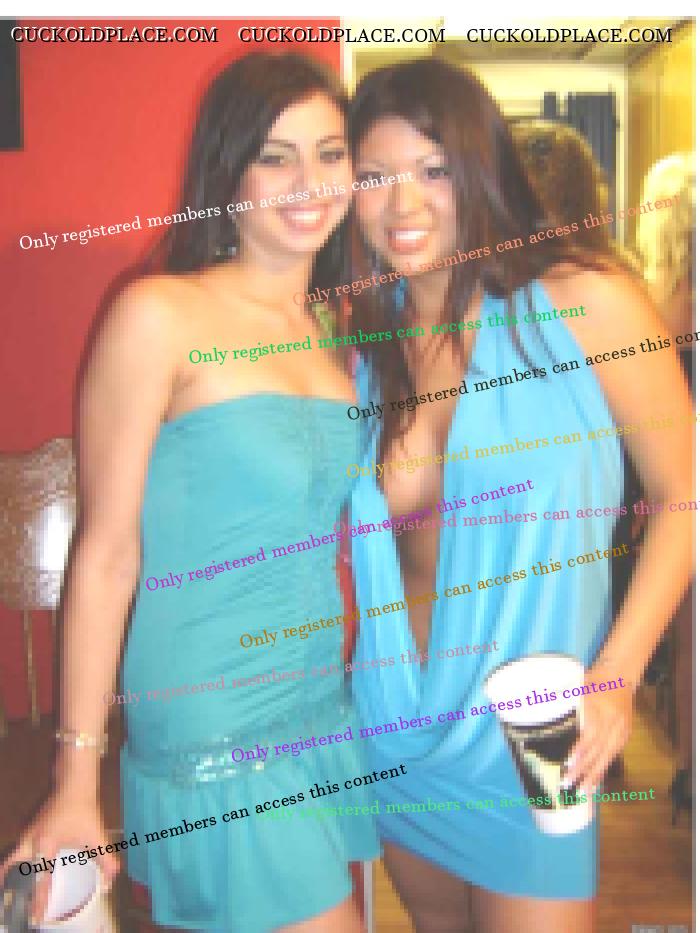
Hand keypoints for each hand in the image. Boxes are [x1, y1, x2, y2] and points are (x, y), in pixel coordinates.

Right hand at [0, 792, 120, 924]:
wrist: (73, 782)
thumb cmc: (84, 808)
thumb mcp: (96, 835)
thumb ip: (105, 859)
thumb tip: (110, 881)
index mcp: (45, 844)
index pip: (39, 878)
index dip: (38, 900)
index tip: (37, 916)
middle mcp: (30, 840)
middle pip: (10, 867)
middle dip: (9, 887)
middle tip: (13, 905)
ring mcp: (26, 834)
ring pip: (11, 859)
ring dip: (9, 874)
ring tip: (12, 892)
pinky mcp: (27, 830)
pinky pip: (16, 851)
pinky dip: (14, 864)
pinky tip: (23, 872)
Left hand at [565, 668, 633, 794]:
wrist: (621, 675)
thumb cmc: (593, 679)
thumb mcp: (577, 684)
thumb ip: (564, 701)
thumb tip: (536, 714)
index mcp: (598, 705)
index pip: (590, 731)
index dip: (580, 749)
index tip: (568, 762)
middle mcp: (612, 719)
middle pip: (597, 747)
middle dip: (583, 768)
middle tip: (567, 783)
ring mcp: (621, 728)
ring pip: (607, 755)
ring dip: (594, 774)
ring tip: (582, 791)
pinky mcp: (625, 735)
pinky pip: (613, 755)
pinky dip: (603, 769)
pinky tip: (595, 783)